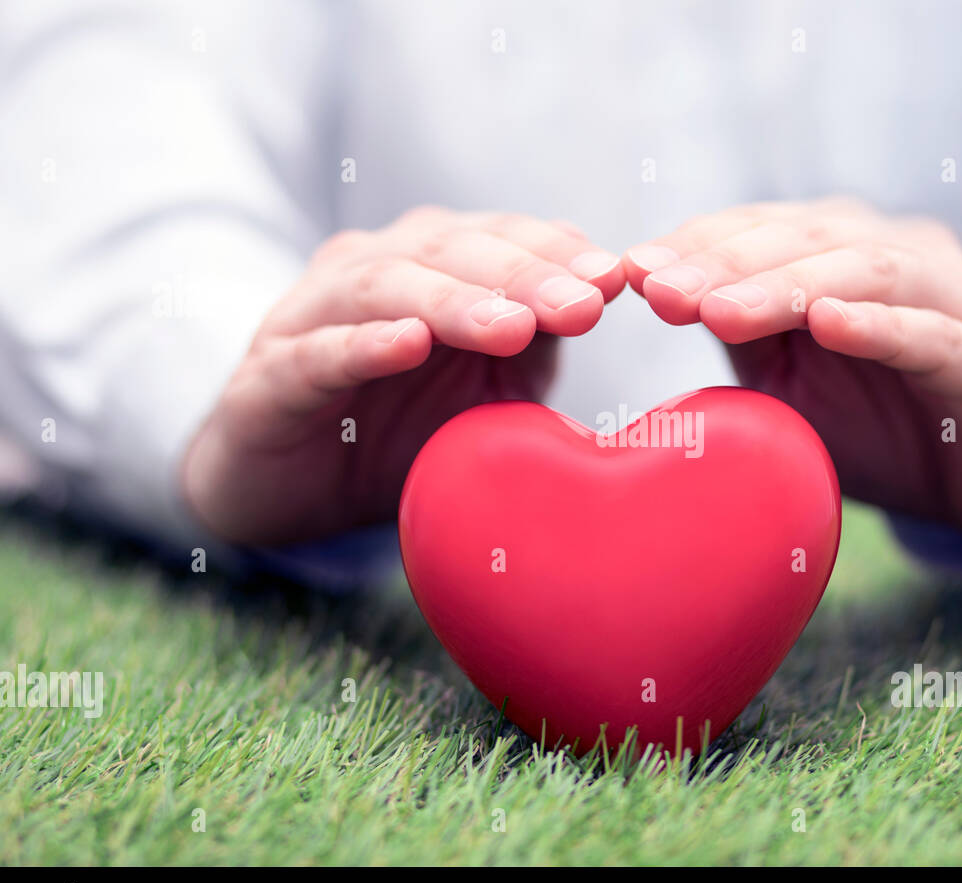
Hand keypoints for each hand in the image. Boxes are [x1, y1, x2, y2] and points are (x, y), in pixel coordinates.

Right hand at [182, 207, 623, 544]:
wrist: (293, 491)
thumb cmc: (400, 430)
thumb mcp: (485, 391)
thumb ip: (536, 347)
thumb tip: (608, 297)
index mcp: (429, 265)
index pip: (500, 237)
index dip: (556, 251)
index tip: (617, 278)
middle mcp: (371, 270)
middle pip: (450, 250)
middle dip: (522, 275)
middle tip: (583, 304)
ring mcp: (312, 316)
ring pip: (385, 287)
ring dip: (453, 302)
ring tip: (512, 326)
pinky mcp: (269, 376)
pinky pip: (316, 353)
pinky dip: (362, 345)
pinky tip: (408, 344)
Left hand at [623, 199, 961, 546]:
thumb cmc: (887, 430)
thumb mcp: (795, 388)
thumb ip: (743, 343)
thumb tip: (654, 299)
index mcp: (842, 258)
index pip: (761, 233)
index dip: (697, 247)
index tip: (630, 273)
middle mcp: (897, 258)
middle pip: (805, 239)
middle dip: (726, 263)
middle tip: (661, 291)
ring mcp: (952, 301)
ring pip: (866, 270)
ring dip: (788, 285)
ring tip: (722, 310)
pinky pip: (935, 334)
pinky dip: (882, 325)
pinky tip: (830, 324)